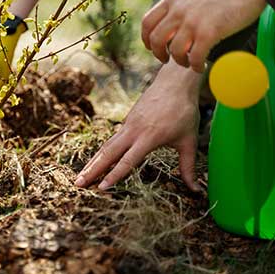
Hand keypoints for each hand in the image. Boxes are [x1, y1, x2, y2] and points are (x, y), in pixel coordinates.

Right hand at [75, 61, 201, 190]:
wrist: (174, 83)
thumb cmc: (184, 112)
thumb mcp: (189, 141)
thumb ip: (188, 167)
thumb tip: (196, 190)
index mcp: (148, 137)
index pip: (127, 160)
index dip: (114, 175)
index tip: (102, 187)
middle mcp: (133, 131)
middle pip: (107, 153)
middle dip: (92, 170)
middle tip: (77, 184)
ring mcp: (127, 125)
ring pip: (105, 146)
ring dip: (92, 162)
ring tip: (80, 177)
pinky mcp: (127, 121)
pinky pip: (111, 140)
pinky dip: (101, 153)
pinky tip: (94, 163)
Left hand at [142, 0, 265, 72]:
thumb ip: (179, 4)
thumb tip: (172, 18)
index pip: (147, 23)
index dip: (146, 39)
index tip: (151, 47)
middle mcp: (178, 11)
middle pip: (156, 39)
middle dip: (159, 54)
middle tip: (167, 59)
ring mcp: (192, 22)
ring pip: (174, 51)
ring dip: (180, 61)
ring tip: (188, 62)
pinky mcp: (209, 32)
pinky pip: (194, 56)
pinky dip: (195, 65)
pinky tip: (200, 66)